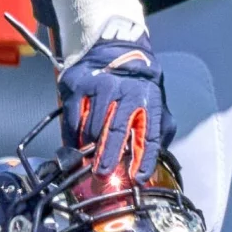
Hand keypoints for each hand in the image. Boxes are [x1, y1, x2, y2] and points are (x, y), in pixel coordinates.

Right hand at [58, 37, 172, 184]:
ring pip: (92, 128)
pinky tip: (76, 144)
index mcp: (149, 100)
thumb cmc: (136, 87)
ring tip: (89, 160)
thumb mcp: (155, 103)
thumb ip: (157, 130)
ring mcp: (100, 88)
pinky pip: (73, 120)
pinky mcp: (79, 86)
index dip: (144, 159)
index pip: (149, 135)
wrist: (113, 52)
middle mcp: (126, 92)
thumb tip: (152, 162)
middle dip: (109, 157)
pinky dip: (74, 137)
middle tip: (102, 175)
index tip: (138, 178)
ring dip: (89, 148)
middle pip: (115, 132)